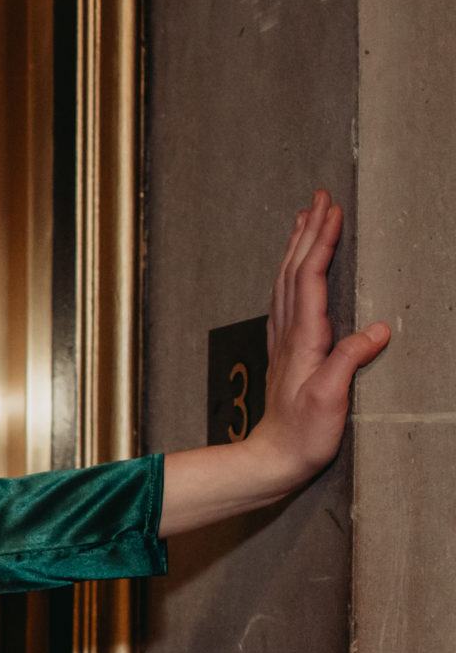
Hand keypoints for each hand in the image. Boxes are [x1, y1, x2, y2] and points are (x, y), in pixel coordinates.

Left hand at [158, 189, 392, 535]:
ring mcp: (284, 339)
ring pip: (287, 280)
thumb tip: (378, 330)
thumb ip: (349, 361)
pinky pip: (286, 298)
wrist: (274, 456)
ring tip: (306, 218)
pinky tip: (295, 268)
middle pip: (295, 269)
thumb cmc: (304, 433)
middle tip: (319, 196)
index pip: (309, 276)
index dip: (321, 241)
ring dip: (297, 246)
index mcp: (303, 337)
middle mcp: (289, 332)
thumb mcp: (330, 398)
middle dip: (309, 230)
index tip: (331, 210)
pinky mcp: (287, 350)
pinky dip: (292, 272)